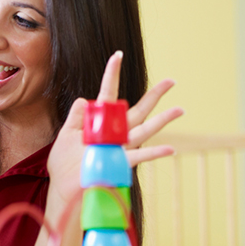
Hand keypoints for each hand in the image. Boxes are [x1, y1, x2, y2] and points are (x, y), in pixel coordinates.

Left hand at [47, 51, 183, 200]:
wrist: (63, 189)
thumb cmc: (64, 165)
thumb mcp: (65, 136)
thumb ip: (76, 118)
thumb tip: (85, 99)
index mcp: (99, 123)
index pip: (108, 95)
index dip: (112, 75)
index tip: (118, 55)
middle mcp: (114, 133)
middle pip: (138, 111)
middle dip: (154, 96)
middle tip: (172, 81)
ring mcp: (119, 148)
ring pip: (145, 130)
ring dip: (163, 120)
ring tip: (181, 109)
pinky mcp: (118, 163)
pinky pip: (139, 157)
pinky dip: (155, 153)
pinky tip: (171, 148)